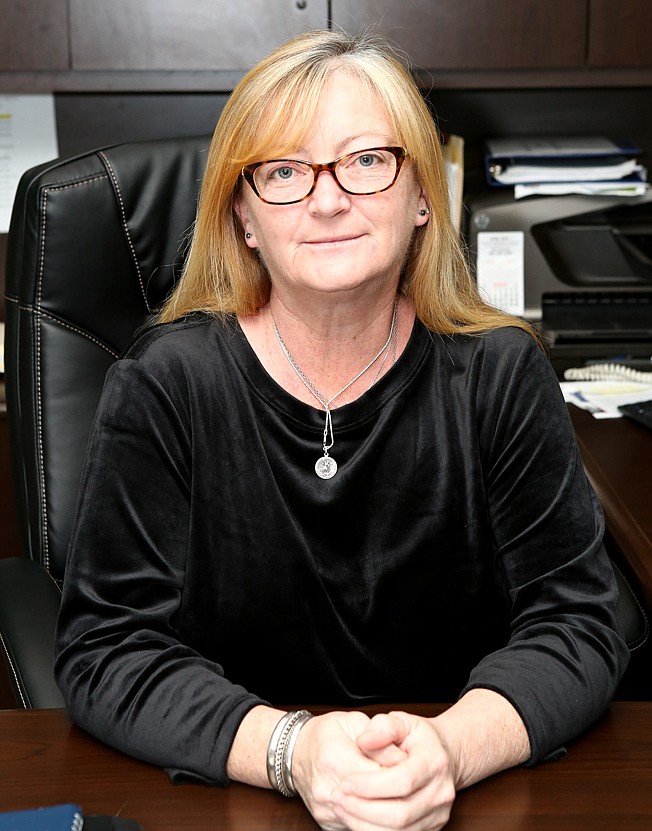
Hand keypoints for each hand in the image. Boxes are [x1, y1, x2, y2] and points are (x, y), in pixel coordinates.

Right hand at [291, 710, 406, 829]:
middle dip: (395, 795)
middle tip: (405, 785)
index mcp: (335, 759)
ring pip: (368, 822)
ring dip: (386, 810)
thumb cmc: (325, 734)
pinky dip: (373, 818)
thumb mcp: (354, 723)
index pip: (378, 777)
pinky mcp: (327, 824)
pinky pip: (358, 826)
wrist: (294, 751)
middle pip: (374, 804)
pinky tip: (380, 805)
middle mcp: (327, 789)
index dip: (398, 773)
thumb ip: (380, 740)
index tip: (408, 766)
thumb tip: (402, 759)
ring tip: (395, 795)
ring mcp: (326, 810)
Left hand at [329, 712, 456, 830]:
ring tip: (342, 808)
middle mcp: (440, 792)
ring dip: (364, 824)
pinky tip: (355, 818)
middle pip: (400, 813)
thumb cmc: (418, 737)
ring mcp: (437, 814)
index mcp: (434, 762)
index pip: (402, 781)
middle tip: (338, 797)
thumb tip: (362, 741)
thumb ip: (381, 728)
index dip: (371, 785)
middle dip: (363, 808)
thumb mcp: (401, 721)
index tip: (346, 782)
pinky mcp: (430, 829)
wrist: (444, 755)